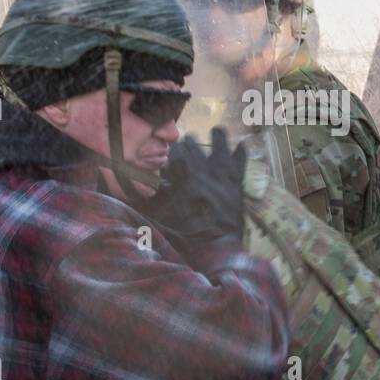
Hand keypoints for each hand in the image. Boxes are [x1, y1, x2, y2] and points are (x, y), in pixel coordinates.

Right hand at [149, 126, 247, 242]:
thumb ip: (147, 194)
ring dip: (213, 139)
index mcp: (179, 170)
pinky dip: (239, 149)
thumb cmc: (185, 230)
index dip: (168, 154)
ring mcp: (221, 166)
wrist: (215, 244)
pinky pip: (242, 152)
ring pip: (218, 135)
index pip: (170, 148)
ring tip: (213, 141)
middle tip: (188, 155)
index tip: (169, 162)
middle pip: (190, 139)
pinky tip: (238, 147)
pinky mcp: (237, 175)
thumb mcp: (159, 212)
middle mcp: (199, 162)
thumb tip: (137, 182)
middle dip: (188, 146)